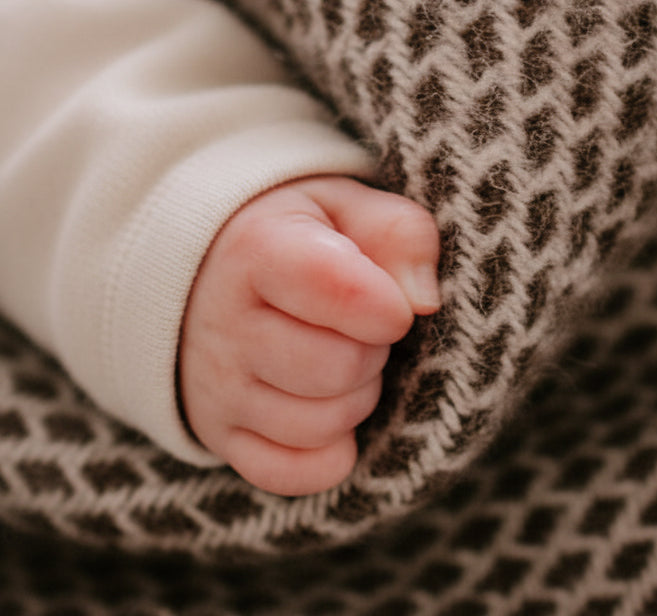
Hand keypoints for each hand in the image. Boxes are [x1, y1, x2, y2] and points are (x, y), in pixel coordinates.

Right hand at [179, 176, 440, 495]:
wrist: (208, 268)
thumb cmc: (300, 236)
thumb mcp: (349, 206)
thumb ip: (400, 233)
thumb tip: (424, 302)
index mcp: (256, 250)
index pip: (341, 291)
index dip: (388, 306)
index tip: (390, 301)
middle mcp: (224, 325)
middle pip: (339, 368)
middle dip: (374, 351)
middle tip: (362, 329)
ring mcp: (216, 389)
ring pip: (321, 426)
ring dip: (357, 398)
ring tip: (341, 358)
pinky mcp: (219, 437)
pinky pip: (294, 474)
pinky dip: (330, 452)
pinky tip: (328, 408)